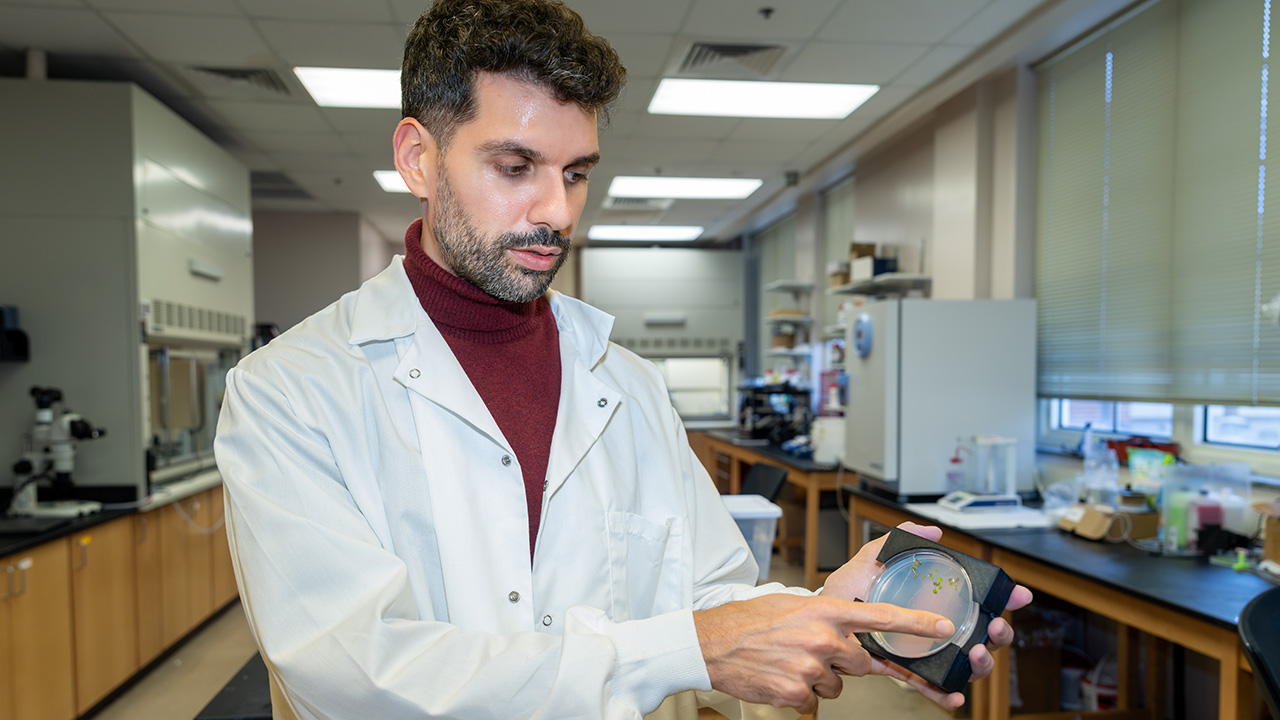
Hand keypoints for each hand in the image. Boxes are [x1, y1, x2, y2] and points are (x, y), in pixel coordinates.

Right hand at [693, 593, 953, 714]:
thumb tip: (853, 634)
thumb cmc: (749, 621)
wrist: (711, 643)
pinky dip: (799, 694)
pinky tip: (778, 677)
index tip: (944, 630)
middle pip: (859, 661)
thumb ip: (828, 618)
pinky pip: (814, 700)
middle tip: (812, 651)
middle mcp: (822, 637)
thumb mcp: (793, 606)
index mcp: (825, 610)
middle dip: (842, 661)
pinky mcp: (797, 692)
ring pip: (837, 684)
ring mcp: (810, 666)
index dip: (917, 625)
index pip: (882, 617)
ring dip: (818, 678)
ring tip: (788, 662)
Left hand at [822, 521, 1034, 709]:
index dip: (1002, 598)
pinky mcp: (906, 670)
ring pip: (964, 662)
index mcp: (931, 600)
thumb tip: (930, 533)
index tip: (1017, 595)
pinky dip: (945, 693)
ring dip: (979, 663)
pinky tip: (954, 696)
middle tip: (996, 627)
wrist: (818, 622)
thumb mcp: (869, 560)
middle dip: (999, 633)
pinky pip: (930, 685)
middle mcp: (934, 626)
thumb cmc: (844, 593)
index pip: (975, 599)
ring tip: (975, 655)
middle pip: (981, 634)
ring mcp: (923, 650)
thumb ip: (897, 542)